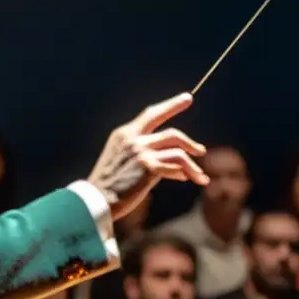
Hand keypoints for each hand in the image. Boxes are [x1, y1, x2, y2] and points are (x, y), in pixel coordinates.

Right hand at [87, 92, 208, 219]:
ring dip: (192, 165)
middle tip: (202, 151)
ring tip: (199, 176)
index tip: (187, 98)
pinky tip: (185, 179)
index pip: (151, 114)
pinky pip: (174, 167)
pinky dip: (182, 173)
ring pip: (178, 152)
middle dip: (190, 141)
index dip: (171, 106)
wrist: (97, 200)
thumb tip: (168, 155)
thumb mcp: (119, 159)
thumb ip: (139, 151)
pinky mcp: (148, 167)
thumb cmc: (107, 184)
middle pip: (172, 133)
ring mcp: (141, 152)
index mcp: (124, 134)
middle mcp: (133, 139)